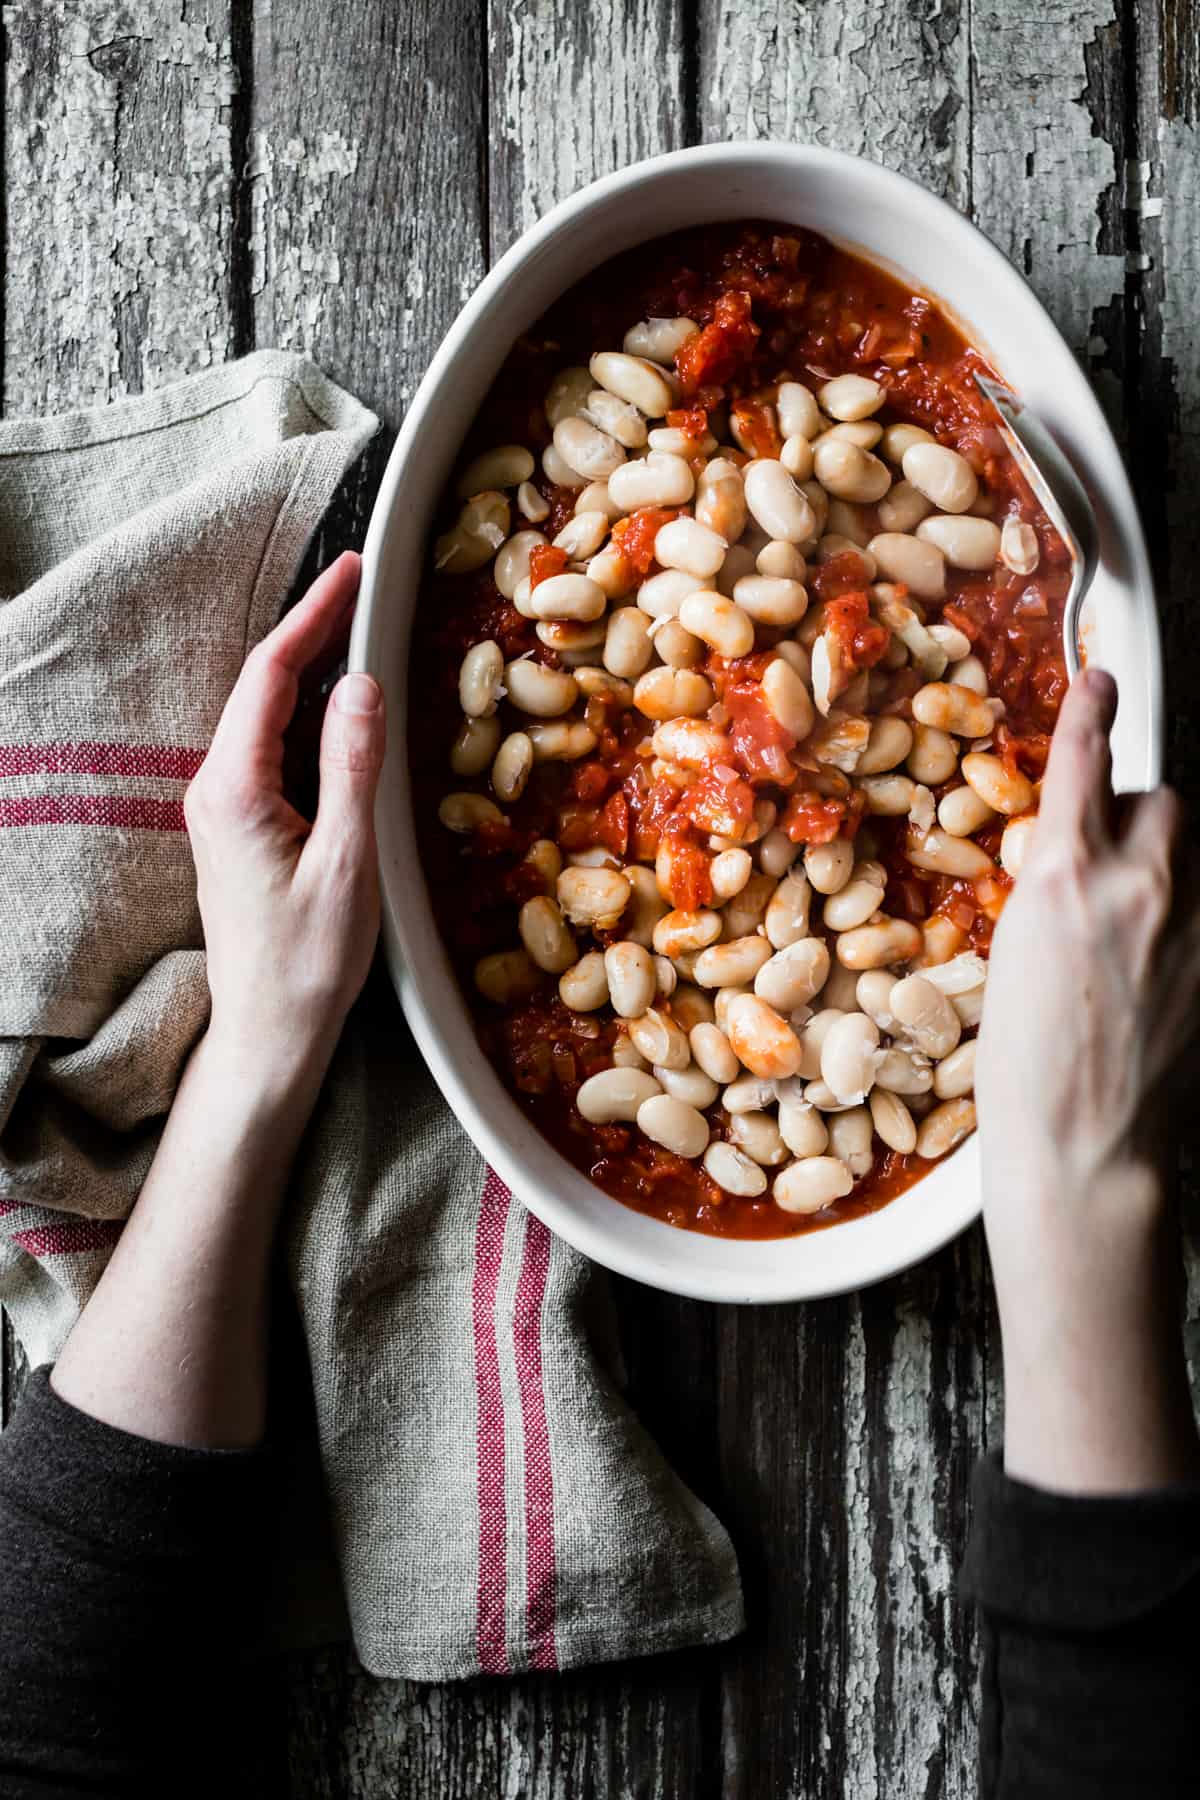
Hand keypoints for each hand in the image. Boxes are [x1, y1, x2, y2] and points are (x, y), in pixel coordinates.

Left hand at [184, 551, 385, 1098]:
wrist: (269, 1033)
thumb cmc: (308, 961)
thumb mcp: (349, 861)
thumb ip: (354, 766)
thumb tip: (362, 684)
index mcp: (234, 788)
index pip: (271, 673)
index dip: (314, 614)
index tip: (353, 570)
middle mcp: (215, 788)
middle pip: (263, 684)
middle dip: (313, 629)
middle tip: (364, 583)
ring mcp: (223, 808)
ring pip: (268, 716)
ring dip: (312, 670)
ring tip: (360, 627)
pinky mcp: (240, 828)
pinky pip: (274, 750)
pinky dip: (309, 716)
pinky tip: (343, 707)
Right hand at [977, 668, 1199, 1490]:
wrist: (1087, 1148)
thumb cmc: (1026, 1071)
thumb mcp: (1013, 956)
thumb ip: (1056, 890)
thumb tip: (1082, 862)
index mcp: (1066, 880)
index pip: (1089, 765)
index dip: (1094, 712)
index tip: (1103, 680)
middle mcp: (1140, 887)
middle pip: (1164, 803)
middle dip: (1138, 822)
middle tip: (1109, 874)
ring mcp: (1193, 925)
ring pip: (1192, 852)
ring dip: (1166, 869)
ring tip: (1135, 932)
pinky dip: (1183, 924)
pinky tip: (1154, 978)